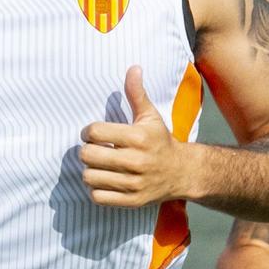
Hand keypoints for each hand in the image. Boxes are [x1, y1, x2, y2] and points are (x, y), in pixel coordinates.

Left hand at [80, 67, 193, 206]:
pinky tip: (105, 180)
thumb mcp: (150, 116)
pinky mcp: (131, 201)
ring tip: (99, 165)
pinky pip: (97, 196)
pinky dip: (96, 189)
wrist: (182, 172)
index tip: (94, 133)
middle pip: (87, 156)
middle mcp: (136, 161)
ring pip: (89, 177)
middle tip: (94, 149)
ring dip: (90, 170)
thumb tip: (133, 68)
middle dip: (87, 151)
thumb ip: (137, 93)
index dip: (88, 131)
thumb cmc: (160, 141)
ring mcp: (134, 183)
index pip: (94, 132)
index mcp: (138, 138)